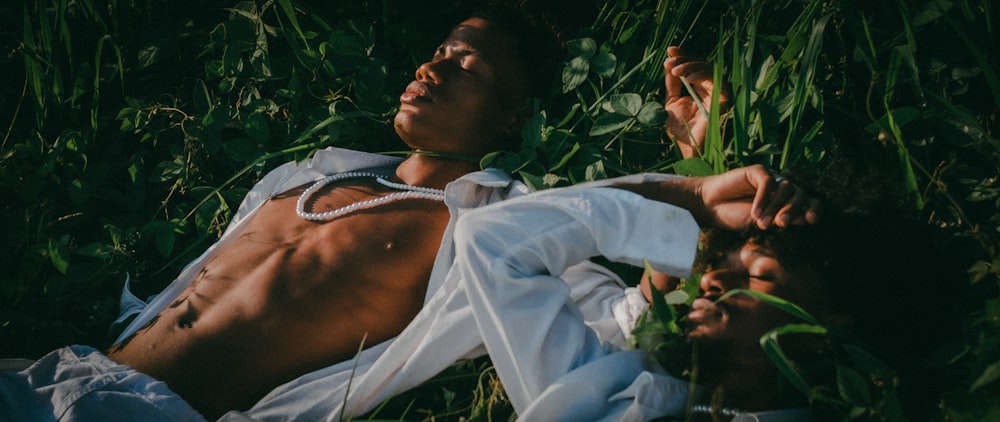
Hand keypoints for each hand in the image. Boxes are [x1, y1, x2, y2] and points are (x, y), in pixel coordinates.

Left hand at [664, 46, 728, 158]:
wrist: (688, 148)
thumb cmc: (681, 130)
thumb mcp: (672, 103)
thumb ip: (672, 85)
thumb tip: (668, 65)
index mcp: (699, 88)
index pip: (693, 66)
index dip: (683, 56)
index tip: (669, 51)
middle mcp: (710, 88)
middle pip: (701, 63)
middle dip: (684, 59)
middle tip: (670, 61)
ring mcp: (718, 92)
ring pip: (708, 68)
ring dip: (690, 65)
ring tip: (676, 70)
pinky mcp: (723, 97)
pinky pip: (715, 79)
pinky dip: (701, 75)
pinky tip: (686, 78)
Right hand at [695, 165, 819, 230]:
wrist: (709, 206)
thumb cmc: (734, 217)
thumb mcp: (762, 223)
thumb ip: (783, 220)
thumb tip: (806, 219)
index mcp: (788, 203)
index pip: (809, 202)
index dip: (814, 208)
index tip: (811, 220)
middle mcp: (782, 189)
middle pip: (800, 195)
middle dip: (792, 210)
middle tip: (780, 224)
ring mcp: (771, 178)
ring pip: (786, 188)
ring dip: (775, 207)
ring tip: (762, 223)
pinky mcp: (758, 170)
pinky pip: (768, 182)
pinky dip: (763, 199)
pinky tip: (754, 213)